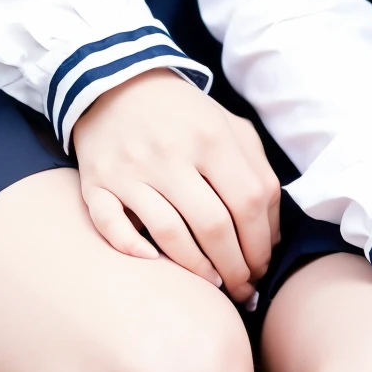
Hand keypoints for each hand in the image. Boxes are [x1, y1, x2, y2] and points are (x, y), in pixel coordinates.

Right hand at [70, 68, 279, 303]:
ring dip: (197, 270)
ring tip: (213, 283)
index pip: (249, 203)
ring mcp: (131, 168)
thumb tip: (273, 235)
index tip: (261, 266)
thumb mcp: (228, 126)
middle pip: (214, 226)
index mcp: (211, 136)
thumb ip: (258, 170)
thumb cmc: (183, 116)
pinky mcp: (98, 182)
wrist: (118, 84)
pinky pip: (111, 225)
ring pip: (169, 233)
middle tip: (241, 286)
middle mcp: (171, 152)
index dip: (261, 245)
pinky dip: (132, 249)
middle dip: (235, 268)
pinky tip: (154, 261)